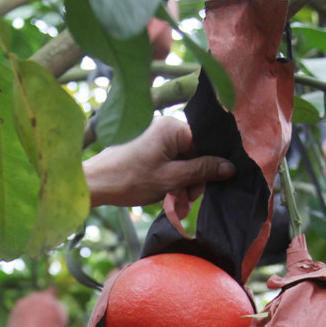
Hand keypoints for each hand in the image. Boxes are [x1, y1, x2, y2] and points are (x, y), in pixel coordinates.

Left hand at [82, 115, 234, 208]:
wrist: (95, 184)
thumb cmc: (129, 180)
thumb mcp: (170, 179)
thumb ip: (201, 171)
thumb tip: (230, 167)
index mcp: (172, 127)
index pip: (204, 144)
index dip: (206, 169)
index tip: (198, 191)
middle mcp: (164, 125)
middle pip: (193, 152)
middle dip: (192, 178)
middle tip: (183, 201)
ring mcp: (154, 135)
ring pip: (181, 159)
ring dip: (180, 182)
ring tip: (171, 201)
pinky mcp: (145, 146)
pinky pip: (167, 160)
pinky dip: (169, 177)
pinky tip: (164, 193)